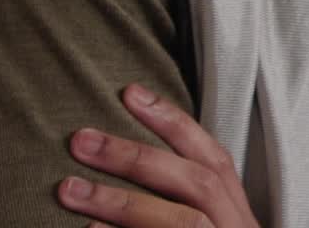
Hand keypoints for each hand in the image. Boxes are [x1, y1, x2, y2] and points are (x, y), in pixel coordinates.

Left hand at [59, 83, 260, 227]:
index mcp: (239, 216)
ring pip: (183, 222)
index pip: (214, 159)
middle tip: (81, 140)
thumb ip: (181, 204)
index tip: (130, 93)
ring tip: (70, 190)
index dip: (175, 123)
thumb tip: (127, 161)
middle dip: (138, 158)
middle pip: (197, 182)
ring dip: (123, 203)